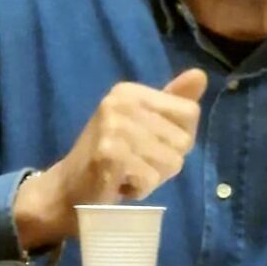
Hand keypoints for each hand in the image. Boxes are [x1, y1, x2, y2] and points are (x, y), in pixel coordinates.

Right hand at [14, 68, 207, 247]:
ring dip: (152, 177)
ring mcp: (113, 126)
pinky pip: (151, 179)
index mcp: (130, 91)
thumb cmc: (111, 158)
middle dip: (165, 162)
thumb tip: (200, 74)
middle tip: (133, 163)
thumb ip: (172, 102)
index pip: (189, 113)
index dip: (178, 139)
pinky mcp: (109, 154)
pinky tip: (118, 184)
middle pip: (182, 141)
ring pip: (171, 162)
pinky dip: (139, 190)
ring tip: (126, 173)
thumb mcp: (144, 125)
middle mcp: (120, 101)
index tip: (150, 146)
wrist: (66, 191)